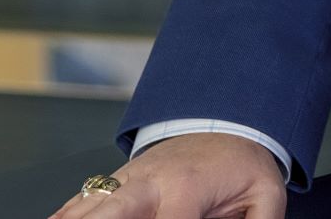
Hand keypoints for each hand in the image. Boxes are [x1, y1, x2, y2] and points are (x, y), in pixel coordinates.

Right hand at [46, 134, 285, 218]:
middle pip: (110, 211)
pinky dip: (64, 213)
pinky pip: (79, 202)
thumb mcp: (266, 193)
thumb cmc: (242, 163)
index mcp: (186, 187)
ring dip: (72, 218)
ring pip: (87, 206)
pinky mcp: (114, 184)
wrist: (224, 121)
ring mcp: (126, 181)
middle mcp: (149, 182)